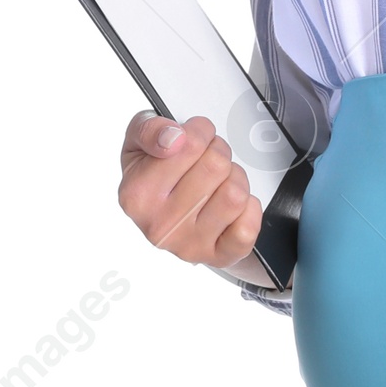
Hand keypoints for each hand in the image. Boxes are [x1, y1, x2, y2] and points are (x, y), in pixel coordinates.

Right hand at [116, 110, 262, 267]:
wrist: (164, 218)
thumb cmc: (153, 178)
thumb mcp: (138, 144)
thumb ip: (149, 129)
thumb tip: (172, 138)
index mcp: (137, 194)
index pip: (190, 143)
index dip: (199, 131)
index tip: (191, 137)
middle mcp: (160, 224)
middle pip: (217, 164)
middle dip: (218, 152)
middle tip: (206, 159)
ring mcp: (189, 244)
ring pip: (235, 193)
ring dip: (234, 179)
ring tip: (217, 182)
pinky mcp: (216, 257)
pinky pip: (248, 227)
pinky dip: (248, 210)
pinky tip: (230, 207)